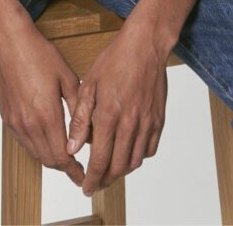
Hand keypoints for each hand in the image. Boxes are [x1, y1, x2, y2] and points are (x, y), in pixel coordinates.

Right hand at [0, 13, 85, 187]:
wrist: (10, 43)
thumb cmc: (40, 55)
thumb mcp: (67, 78)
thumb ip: (78, 109)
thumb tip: (87, 134)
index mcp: (47, 115)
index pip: (62, 156)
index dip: (74, 170)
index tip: (83, 176)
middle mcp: (29, 124)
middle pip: (48, 160)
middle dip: (64, 168)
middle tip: (77, 169)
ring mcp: (16, 122)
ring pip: (34, 154)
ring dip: (50, 159)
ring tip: (65, 157)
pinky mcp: (7, 118)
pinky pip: (23, 143)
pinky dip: (36, 148)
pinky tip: (46, 141)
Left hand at [66, 18, 168, 196]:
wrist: (145, 45)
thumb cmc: (115, 60)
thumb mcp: (89, 84)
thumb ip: (81, 119)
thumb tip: (72, 146)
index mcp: (109, 115)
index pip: (100, 160)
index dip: (92, 178)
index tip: (86, 188)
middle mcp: (130, 123)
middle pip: (119, 167)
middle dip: (106, 180)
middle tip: (96, 183)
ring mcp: (147, 122)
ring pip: (135, 161)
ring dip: (122, 171)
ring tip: (111, 170)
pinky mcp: (159, 118)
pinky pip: (150, 148)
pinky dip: (139, 157)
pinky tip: (129, 152)